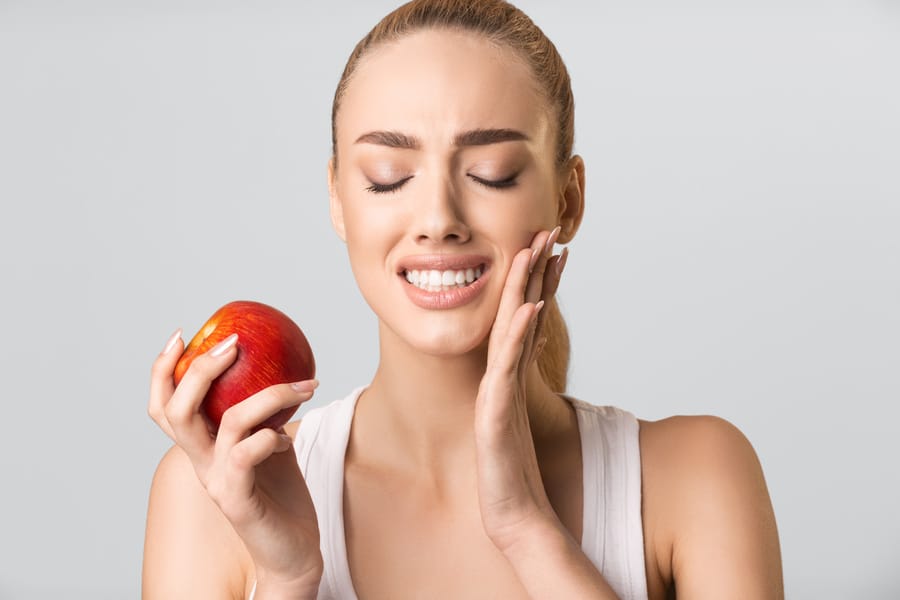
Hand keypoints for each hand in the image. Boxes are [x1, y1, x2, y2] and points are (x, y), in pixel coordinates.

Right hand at [148, 332, 323, 591]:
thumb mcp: (270, 444)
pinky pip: (247, 455)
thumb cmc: (281, 496)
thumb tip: (284, 366)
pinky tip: (287, 438)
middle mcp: (201, 463)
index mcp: (203, 448)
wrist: (292, 552)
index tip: (182, 334)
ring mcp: (217, 482)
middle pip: (176, 410)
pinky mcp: (238, 501)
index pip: (165, 405)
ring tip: (303, 385)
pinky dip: (270, 435)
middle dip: (200, 370)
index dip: (163, 370)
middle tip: (233, 344)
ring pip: (228, 423)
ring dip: (269, 394)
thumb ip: (266, 414)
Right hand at [474, 226, 567, 551]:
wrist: (514, 519)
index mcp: (512, 378)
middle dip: (532, 270)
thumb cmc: (518, 477)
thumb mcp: (523, 425)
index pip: (529, 320)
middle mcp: (503, 379)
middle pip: (518, 313)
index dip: (541, 282)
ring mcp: (497, 394)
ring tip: (533, 251)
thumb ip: (520, 394)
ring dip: (523, 288)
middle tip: (546, 229)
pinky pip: (509, 368)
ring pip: (510, 330)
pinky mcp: (494, 415)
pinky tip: (531, 308)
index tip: (554, 248)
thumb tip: (530, 370)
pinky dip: (518, 335)